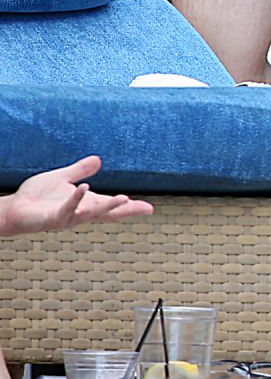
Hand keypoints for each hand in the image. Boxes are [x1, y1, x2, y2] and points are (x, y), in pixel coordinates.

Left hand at [0, 157, 152, 236]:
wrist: (13, 209)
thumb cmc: (36, 198)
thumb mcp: (63, 178)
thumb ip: (80, 170)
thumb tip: (98, 160)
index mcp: (85, 203)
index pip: (111, 206)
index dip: (129, 207)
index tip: (149, 209)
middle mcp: (80, 213)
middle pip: (107, 212)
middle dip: (126, 211)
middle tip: (146, 210)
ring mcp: (67, 217)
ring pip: (91, 213)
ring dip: (107, 207)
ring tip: (124, 199)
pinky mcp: (52, 218)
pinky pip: (67, 208)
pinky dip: (76, 198)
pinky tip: (84, 188)